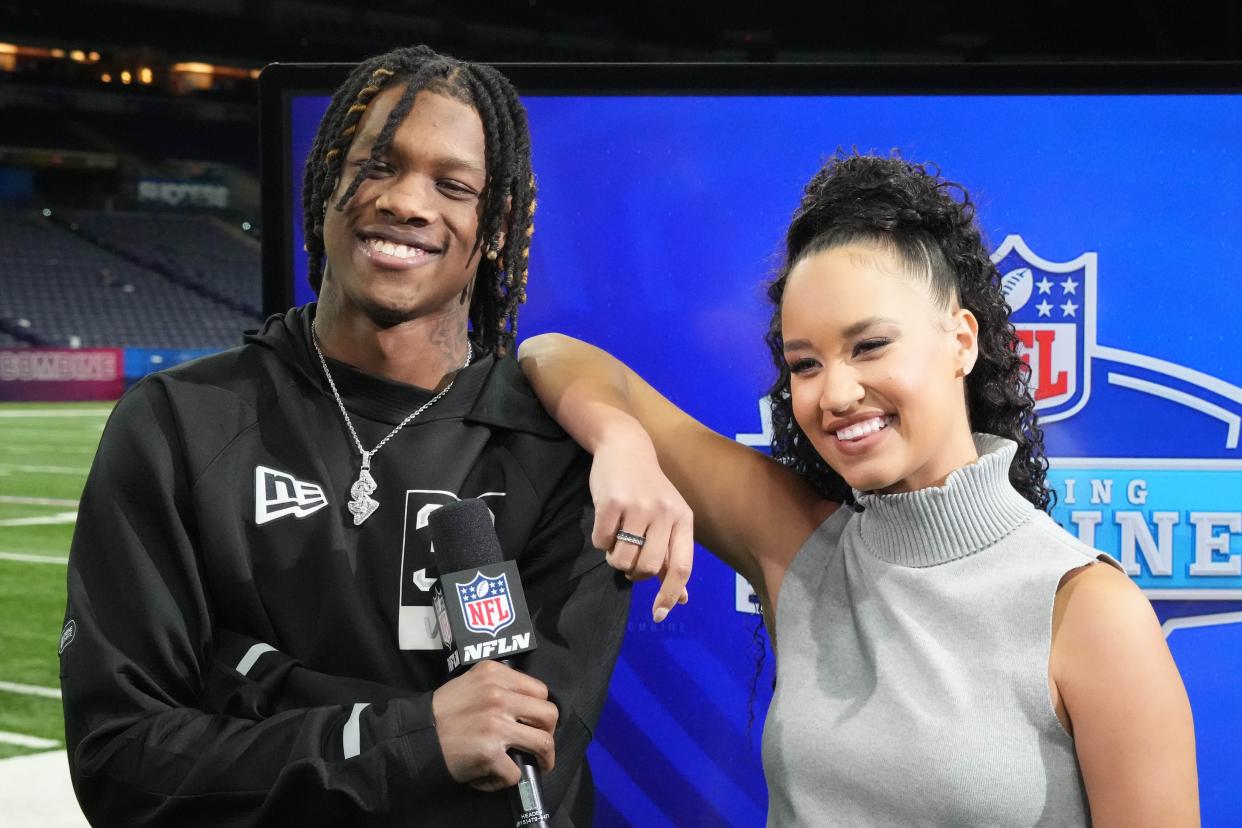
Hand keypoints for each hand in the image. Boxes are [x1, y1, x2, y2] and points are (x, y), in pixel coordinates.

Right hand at [431, 660, 557, 791]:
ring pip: (543, 743)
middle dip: (549, 733)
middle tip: (540, 745)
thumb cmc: (445, 710)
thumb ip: (500, 686)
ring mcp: (496, 725)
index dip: (541, 709)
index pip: (540, 690)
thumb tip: (529, 706)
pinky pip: (516, 772)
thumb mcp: (472, 682)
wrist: (418, 734)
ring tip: (538, 765)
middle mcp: (499, 696)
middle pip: (549, 715)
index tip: (536, 722)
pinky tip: (495, 776)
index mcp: (496, 675)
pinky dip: (507, 779)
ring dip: (544, 759)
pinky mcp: (489, 753)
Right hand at [589, 424, 692, 621]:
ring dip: (614, 558)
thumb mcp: (668, 518)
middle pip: (647, 568)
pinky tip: (605, 525)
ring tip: (616, 540)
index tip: (658, 615)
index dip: (671, 594)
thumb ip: (673, 556)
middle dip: (633, 573)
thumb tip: (681, 599)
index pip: (682, 567)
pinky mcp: (611, 502)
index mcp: (683, 519)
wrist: (625, 446)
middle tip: (628, 561)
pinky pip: (601, 542)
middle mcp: (664, 513)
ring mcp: (638, 507)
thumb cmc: (648, 488)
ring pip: (622, 559)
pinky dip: (600, 542)